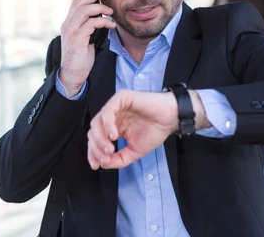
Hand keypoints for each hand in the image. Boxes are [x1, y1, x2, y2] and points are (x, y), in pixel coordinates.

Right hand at [59, 0, 115, 96]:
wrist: (73, 74)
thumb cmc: (81, 56)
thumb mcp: (86, 37)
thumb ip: (89, 25)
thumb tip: (101, 15)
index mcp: (69, 22)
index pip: (74, 1)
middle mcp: (68, 24)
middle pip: (79, 2)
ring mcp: (71, 31)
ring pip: (84, 10)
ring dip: (100, 8)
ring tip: (110, 12)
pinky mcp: (77, 39)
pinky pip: (91, 24)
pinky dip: (103, 22)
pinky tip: (111, 26)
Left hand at [87, 89, 210, 169]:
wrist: (170, 119)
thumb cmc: (155, 131)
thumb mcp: (134, 151)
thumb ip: (119, 159)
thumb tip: (104, 164)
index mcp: (113, 127)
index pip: (96, 139)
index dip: (93, 153)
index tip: (96, 165)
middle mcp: (112, 116)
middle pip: (93, 131)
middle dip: (96, 147)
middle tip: (106, 157)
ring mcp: (115, 106)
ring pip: (97, 121)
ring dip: (100, 138)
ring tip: (110, 149)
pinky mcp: (121, 98)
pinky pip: (108, 110)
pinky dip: (107, 124)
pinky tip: (114, 136)